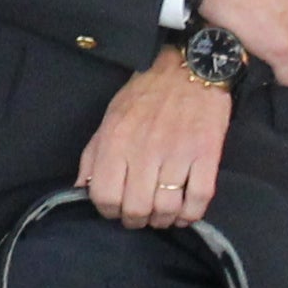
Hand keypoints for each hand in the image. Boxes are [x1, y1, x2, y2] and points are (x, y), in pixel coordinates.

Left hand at [76, 54, 235, 228]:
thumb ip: (92, 156)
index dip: (108, 211)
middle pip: (136, 209)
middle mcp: (144, 149)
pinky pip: (198, 199)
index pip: (104, 196)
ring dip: (163, 220)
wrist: (189, 67)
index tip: (116, 209)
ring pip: (167, 208)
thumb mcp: (110, 118)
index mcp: (116, 141)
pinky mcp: (206, 153)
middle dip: (136, 220)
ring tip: (163, 215)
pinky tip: (185, 212)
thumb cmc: (146, 95)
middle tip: (141, 215)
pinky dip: (191, 214)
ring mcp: (177, 152)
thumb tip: (81, 189)